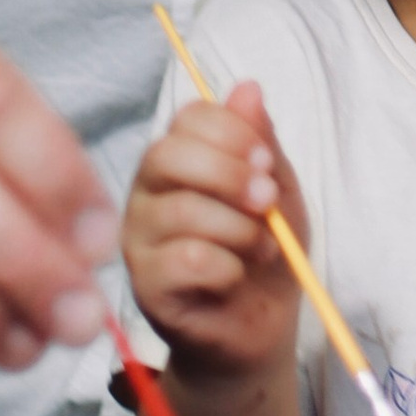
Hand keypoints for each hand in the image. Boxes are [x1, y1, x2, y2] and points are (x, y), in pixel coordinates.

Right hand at [123, 82, 307, 385]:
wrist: (259, 329)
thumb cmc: (264, 253)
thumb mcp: (276, 190)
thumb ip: (260, 142)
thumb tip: (248, 87)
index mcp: (178, 161)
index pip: (187, 119)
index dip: (231, 133)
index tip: (266, 161)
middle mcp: (147, 194)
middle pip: (167, 156)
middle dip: (229, 174)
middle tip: (267, 201)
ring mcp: (139, 241)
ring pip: (181, 211)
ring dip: (239, 228)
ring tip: (262, 248)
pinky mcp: (144, 287)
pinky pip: (185, 260)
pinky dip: (227, 265)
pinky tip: (236, 276)